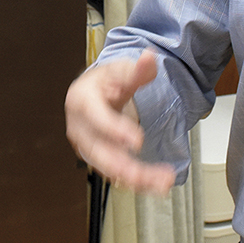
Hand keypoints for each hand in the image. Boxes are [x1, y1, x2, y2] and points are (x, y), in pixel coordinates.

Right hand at [65, 49, 176, 194]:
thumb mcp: (120, 71)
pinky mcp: (100, 160)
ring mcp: (88, 146)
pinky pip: (117, 174)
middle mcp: (80, 128)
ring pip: (109, 168)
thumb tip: (149, 58)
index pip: (95, 117)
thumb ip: (137, 69)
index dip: (114, 130)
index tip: (137, 140)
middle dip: (123, 166)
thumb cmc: (104, 83)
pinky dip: (137, 182)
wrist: (96, 95)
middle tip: (146, 174)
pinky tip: (157, 184)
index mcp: (81, 101)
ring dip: (136, 178)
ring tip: (162, 181)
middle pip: (98, 151)